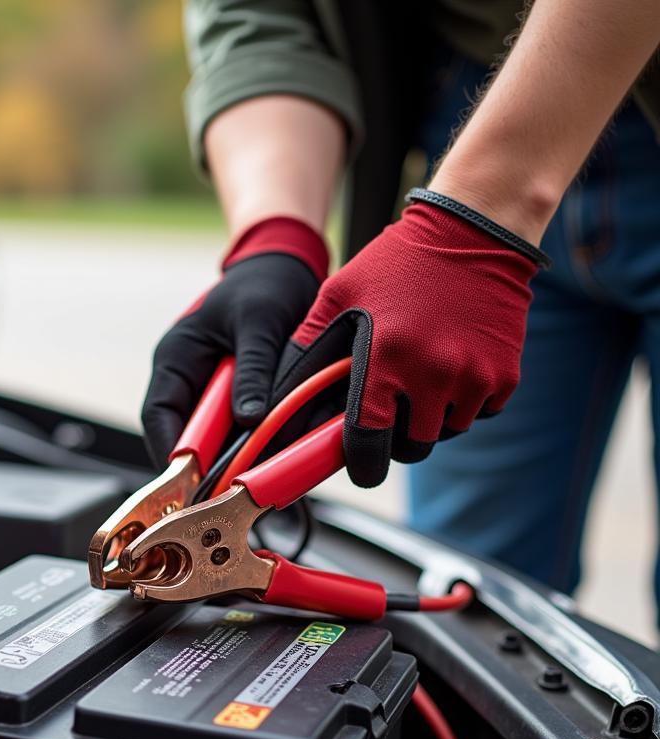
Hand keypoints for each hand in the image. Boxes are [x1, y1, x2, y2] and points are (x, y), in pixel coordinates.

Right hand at [141, 216, 327, 468]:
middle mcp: (190, 381)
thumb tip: (248, 421)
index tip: (190, 480)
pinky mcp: (243, 400)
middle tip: (236, 490)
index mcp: (177, 358)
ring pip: (221, 440)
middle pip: (190, 437)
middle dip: (213, 466)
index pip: (159, 415)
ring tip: (267, 479)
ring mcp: (216, 393)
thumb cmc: (265, 283)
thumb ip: (254, 370)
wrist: (288, 267)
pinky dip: (267, 444)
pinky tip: (289, 454)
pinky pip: (250, 432)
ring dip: (243, 459)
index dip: (171, 451)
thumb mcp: (260, 322)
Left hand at [273, 193, 545, 486]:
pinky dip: (464, 403)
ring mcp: (474, 377)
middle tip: (391, 409)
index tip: (360, 468)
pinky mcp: (506, 375)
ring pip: (445, 432)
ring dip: (431, 418)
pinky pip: (479, 414)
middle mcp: (433, 374)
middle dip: (396, 438)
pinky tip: (453, 368)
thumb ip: (307, 349)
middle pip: (410, 447)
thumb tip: (274, 398)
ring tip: (421, 379)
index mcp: (386, 358)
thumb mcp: (339, 295)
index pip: (368, 441)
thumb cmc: (397, 262)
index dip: (361, 466)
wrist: (476, 229)